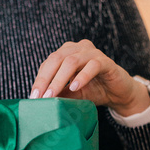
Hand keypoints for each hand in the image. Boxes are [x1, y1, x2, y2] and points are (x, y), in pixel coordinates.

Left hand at [29, 40, 149, 116]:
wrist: (117, 93)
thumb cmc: (93, 90)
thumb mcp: (71, 94)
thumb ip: (58, 94)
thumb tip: (39, 101)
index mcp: (66, 53)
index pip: (48, 63)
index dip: (39, 79)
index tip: (32, 97)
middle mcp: (78, 48)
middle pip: (56, 59)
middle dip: (45, 79)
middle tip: (39, 96)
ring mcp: (92, 53)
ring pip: (71, 61)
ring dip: (59, 79)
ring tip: (52, 95)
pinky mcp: (106, 61)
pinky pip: (93, 65)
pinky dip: (82, 76)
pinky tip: (75, 87)